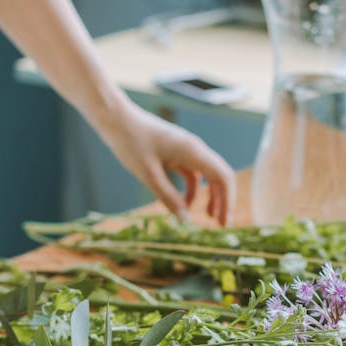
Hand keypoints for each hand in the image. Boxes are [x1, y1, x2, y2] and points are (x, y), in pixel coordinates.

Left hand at [97, 101, 234, 225]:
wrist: (117, 119)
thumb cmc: (131, 143)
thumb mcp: (148, 175)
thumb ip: (168, 197)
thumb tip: (185, 220)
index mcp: (193, 151)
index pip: (223, 177)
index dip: (228, 201)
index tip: (224, 223)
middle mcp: (195, 149)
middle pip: (220, 176)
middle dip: (223, 200)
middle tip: (220, 225)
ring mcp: (186, 149)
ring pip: (208, 175)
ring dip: (211, 196)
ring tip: (208, 217)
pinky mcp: (176, 152)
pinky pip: (192, 173)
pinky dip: (193, 189)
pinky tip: (185, 204)